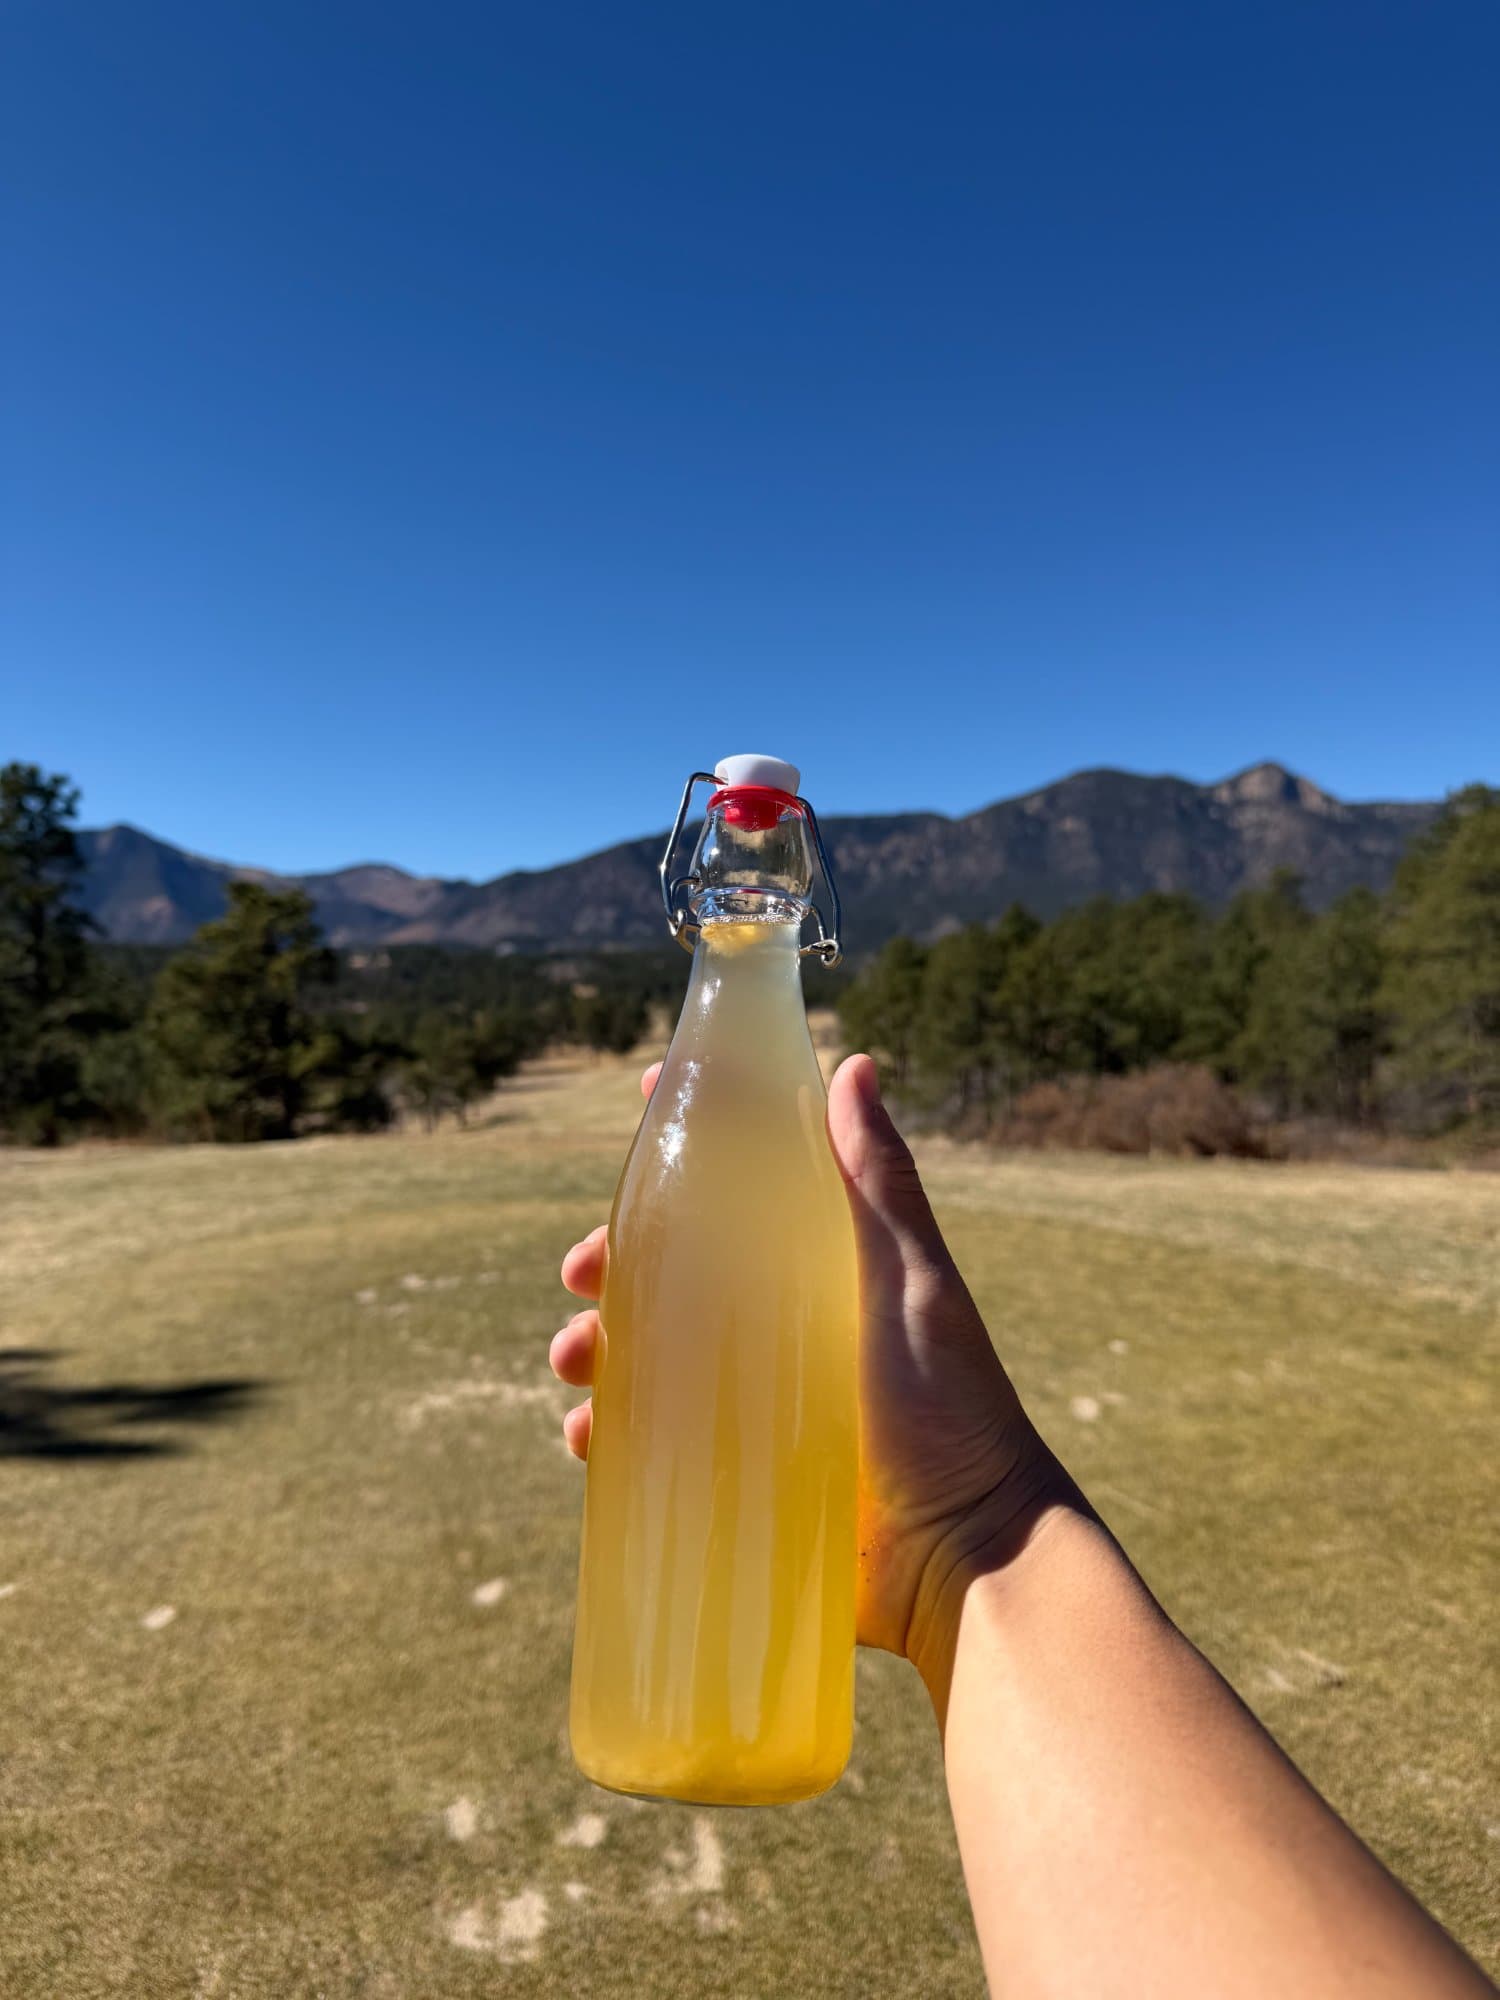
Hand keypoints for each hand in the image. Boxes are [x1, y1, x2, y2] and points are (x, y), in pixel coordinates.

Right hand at [551, 1054, 1068, 1688]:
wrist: (962, 1559)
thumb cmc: (953, 1409)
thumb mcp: (912, 1283)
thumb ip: (879, 1184)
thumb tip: (854, 1063)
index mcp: (820, 1270)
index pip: (745, 1186)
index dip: (691, 1142)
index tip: (643, 1101)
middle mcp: (781, 1329)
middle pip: (673, 1271)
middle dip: (615, 1259)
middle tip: (584, 1270)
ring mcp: (753, 1407)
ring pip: (646, 1356)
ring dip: (596, 1345)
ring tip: (577, 1359)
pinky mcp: (732, 1480)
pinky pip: (647, 1446)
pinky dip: (606, 1434)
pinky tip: (588, 1438)